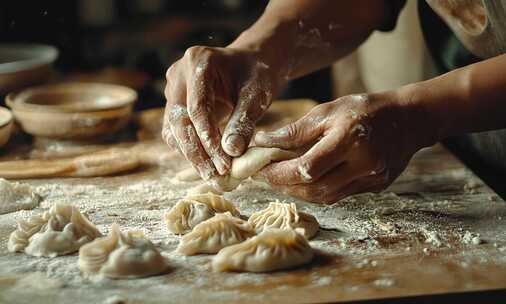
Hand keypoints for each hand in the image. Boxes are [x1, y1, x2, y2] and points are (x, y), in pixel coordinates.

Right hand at [162, 46, 279, 179]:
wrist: (249, 65)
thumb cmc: (256, 75)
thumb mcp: (256, 95)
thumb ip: (243, 121)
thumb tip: (231, 152)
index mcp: (199, 61)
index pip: (197, 108)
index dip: (208, 139)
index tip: (223, 164)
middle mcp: (178, 74)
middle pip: (179, 121)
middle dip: (197, 152)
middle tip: (214, 176)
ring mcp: (172, 89)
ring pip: (174, 130)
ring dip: (192, 155)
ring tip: (213, 175)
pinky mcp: (173, 104)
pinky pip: (176, 132)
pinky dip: (191, 149)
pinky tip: (208, 164)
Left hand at [254, 91, 434, 203]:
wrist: (409, 118)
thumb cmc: (365, 109)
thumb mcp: (328, 110)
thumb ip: (295, 130)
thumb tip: (263, 142)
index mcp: (351, 140)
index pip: (307, 168)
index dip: (278, 173)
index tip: (258, 170)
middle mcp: (364, 165)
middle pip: (314, 189)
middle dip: (284, 185)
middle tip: (264, 176)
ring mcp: (372, 179)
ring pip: (325, 197)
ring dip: (298, 191)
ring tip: (280, 179)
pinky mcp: (375, 187)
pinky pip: (338, 195)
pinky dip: (317, 191)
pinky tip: (304, 180)